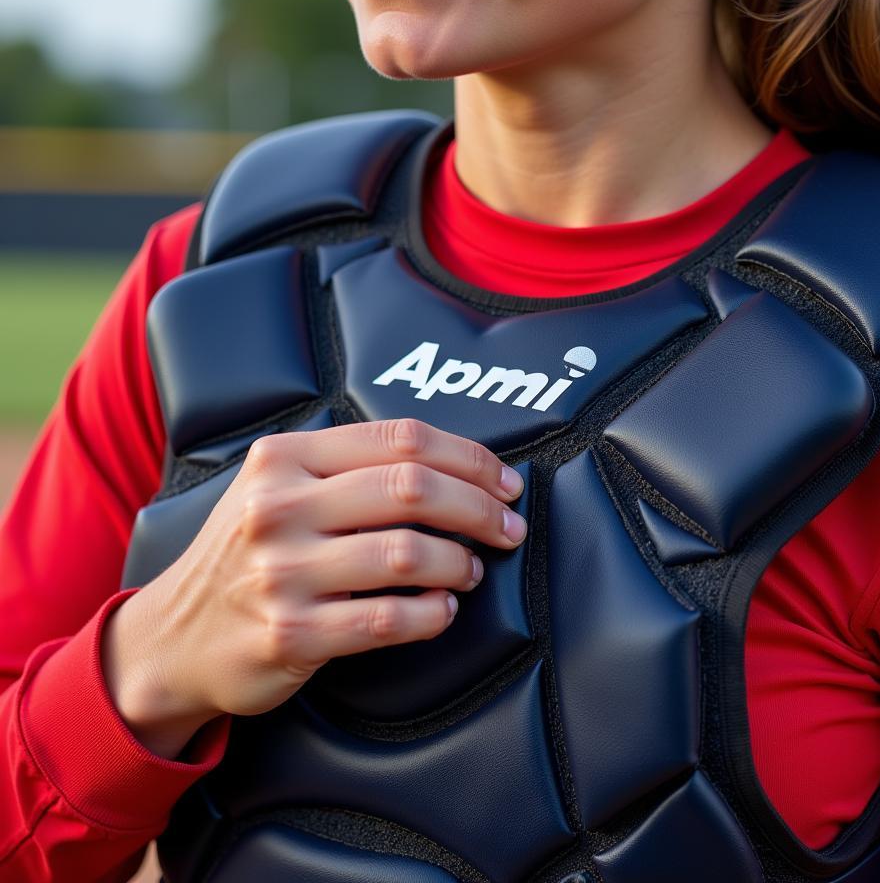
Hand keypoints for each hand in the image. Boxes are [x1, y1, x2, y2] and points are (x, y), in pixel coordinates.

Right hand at [100, 418, 525, 758]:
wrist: (172, 638)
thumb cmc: (246, 554)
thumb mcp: (276, 488)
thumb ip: (347, 467)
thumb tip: (454, 467)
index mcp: (283, 458)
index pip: (400, 439)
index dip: (467, 458)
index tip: (502, 481)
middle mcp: (278, 507)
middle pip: (412, 488)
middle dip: (479, 507)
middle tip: (508, 526)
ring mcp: (282, 572)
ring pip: (407, 553)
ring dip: (460, 561)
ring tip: (471, 569)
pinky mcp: (291, 633)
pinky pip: (388, 618)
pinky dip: (432, 613)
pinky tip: (443, 609)